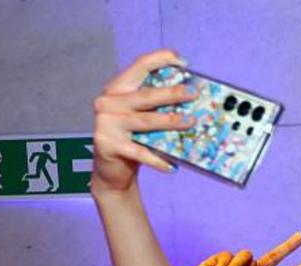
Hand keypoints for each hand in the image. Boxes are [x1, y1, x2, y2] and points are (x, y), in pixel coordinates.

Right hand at [91, 49, 196, 194]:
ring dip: (170, 122)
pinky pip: (140, 152)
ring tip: (191, 122)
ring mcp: (106, 123)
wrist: (112, 170)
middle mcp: (108, 102)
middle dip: (173, 93)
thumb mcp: (141, 115)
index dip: (160, 59)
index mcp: (117, 88)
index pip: (139, 66)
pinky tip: (172, 166)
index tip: (182, 61)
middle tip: (194, 94)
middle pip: (146, 95)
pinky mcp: (107, 144)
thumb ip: (156, 104)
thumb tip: (191, 95)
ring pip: (145, 121)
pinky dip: (158, 160)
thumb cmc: (133, 138)